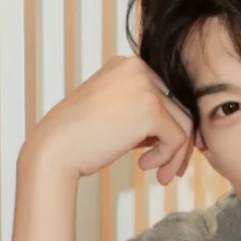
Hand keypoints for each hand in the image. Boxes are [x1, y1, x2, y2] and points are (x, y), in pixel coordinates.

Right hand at [25, 55, 195, 187]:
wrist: (56, 148)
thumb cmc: (82, 137)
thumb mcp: (117, 114)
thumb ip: (145, 114)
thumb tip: (184, 133)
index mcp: (128, 66)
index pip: (168, 96)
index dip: (171, 128)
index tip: (163, 154)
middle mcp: (138, 68)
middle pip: (180, 109)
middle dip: (179, 145)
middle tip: (168, 171)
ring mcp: (145, 86)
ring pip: (184, 125)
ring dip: (175, 155)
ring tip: (160, 174)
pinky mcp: (150, 108)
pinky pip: (177, 138)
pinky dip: (168, 157)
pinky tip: (146, 166)